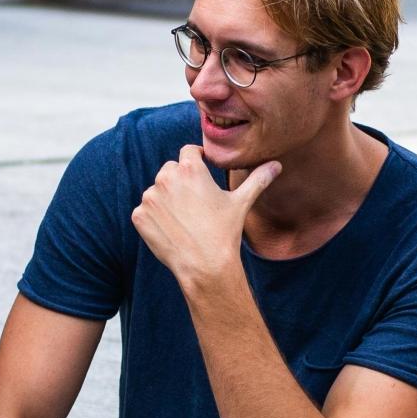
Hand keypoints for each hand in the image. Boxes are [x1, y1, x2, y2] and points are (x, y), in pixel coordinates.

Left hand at [131, 145, 277, 291]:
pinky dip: (155, 218)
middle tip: (195, 204)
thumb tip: (276, 165)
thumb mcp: (241, 202)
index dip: (197, 161)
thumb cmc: (225, 232)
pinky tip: (172, 230)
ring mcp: (150, 197)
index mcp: (190, 169)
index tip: (202, 173)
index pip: (188, 151)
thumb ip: (257, 179)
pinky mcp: (139, 216)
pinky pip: (145, 211)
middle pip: (171, 170)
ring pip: (157, 191)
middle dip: (181, 182)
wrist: (205, 266)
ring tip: (185, 220)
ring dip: (166, 200)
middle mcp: (166, 178)